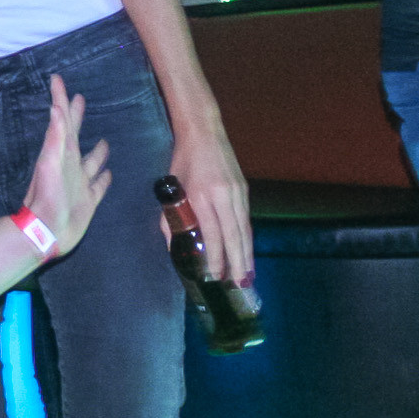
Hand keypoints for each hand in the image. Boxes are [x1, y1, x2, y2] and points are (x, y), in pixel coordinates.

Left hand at [21, 75, 110, 252]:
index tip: (57, 79)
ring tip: (105, 140)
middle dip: (77, 116)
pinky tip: (109, 173)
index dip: (60, 99)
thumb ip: (55, 139)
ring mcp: (80, 183)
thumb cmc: (48, 198)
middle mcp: (71, 165)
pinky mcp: (89, 201)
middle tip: (80, 98)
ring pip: (92, 162)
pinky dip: (104, 178)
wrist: (47, 232)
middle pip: (75, 135)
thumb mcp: (49, 165)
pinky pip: (99, 186)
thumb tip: (56, 109)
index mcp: (61, 153)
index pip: (61, 119)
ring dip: (97, 150)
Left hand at [168, 127, 251, 283]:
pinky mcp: (245, 190)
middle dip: (237, 263)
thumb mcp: (171, 190)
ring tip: (247, 276)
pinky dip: (247, 239)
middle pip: (234, 237)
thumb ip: (170, 220)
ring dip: (246, 255)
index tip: (215, 276)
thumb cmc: (182, 161)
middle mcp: (224, 196)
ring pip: (245, 230)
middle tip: (239, 286)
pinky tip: (246, 252)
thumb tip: (174, 248)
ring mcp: (238, 193)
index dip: (216, 258)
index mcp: (202, 196)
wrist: (204, 131)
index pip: (213, 234)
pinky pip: (246, 220)